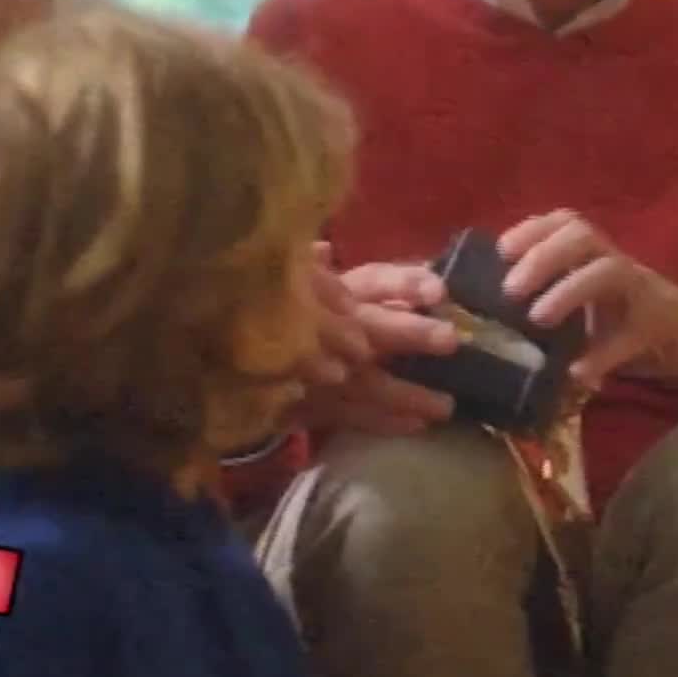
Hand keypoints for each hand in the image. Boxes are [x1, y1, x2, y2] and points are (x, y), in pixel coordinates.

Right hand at [295, 244, 459, 435]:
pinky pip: (348, 414)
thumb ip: (317, 267)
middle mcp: (320, 326)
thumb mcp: (294, 278)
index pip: (370, 281)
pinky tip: (416, 425)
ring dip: (406, 394)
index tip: (439, 292)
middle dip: (409, 334)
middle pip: (369, 327)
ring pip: (365, 382)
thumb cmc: (279, 309)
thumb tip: (324, 251)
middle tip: (450, 340)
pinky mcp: (304, 405)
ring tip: (446, 405)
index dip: (404, 284)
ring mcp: (312, 371)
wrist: (226, 358)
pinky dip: (381, 421)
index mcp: (324, 287)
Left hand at [498, 210, 677, 389]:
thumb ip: (557, 303)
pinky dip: (601, 355)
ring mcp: (642, 293)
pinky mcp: (659, 327)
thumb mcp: (595, 304)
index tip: (501, 250)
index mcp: (599, 257)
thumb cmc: (634, 319)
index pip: (566, 222)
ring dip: (570, 289)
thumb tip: (496, 323)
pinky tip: (578, 372)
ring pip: (609, 271)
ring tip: (539, 317)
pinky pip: (630, 338)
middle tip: (511, 289)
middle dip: (543, 255)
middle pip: (582, 235)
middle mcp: (620, 265)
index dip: (532, 229)